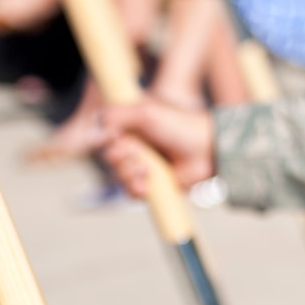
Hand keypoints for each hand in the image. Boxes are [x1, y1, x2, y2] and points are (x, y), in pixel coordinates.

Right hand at [97, 99, 216, 195]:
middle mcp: (136, 144)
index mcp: (133, 125)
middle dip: (120, 157)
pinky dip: (135, 189)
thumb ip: (118, 114)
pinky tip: (146, 184)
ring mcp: (143, 164)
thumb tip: (97, 119)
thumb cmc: (181, 126)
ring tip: (146, 170)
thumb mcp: (148, 113)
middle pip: (109, 156)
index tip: (115, 137)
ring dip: (128, 173)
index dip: (106, 139)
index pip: (105, 134)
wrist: (207, 151)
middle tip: (136, 153)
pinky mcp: (151, 184)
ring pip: (118, 175)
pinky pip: (130, 192)